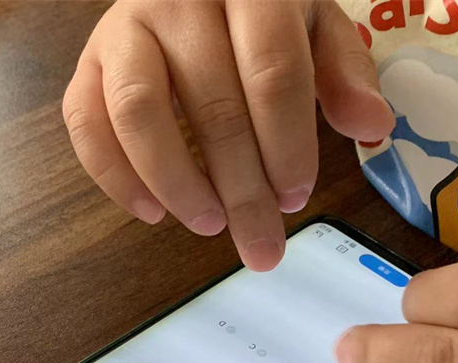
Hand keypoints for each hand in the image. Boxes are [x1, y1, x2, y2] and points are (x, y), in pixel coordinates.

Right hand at [62, 0, 393, 270]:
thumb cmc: (261, 14)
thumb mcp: (315, 26)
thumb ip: (343, 71)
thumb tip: (373, 126)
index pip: (273, 73)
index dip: (287, 145)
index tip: (296, 199)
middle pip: (213, 105)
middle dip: (242, 188)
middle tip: (261, 244)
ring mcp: (123, 26)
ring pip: (138, 112)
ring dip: (176, 182)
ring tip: (209, 224)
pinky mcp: (88, 59)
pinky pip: (84, 120)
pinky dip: (113, 175)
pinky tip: (151, 212)